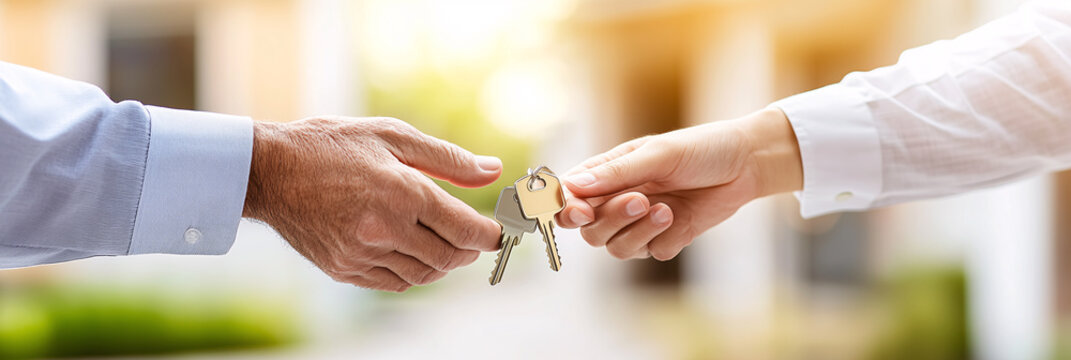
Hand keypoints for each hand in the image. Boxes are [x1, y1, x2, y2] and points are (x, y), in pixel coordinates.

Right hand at [242, 117, 502, 291]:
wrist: (269, 171)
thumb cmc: (332, 145)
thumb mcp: (393, 136)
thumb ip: (448, 159)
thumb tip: (493, 170)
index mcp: (402, 192)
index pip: (465, 229)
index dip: (490, 234)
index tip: (499, 230)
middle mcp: (384, 228)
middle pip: (450, 257)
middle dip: (470, 249)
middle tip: (474, 236)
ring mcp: (362, 254)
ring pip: (424, 274)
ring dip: (444, 263)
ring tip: (444, 242)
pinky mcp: (344, 269)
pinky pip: (394, 282)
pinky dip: (413, 272)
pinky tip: (412, 252)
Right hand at [555, 108, 801, 260]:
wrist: (746, 164)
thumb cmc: (701, 148)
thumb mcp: (658, 154)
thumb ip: (616, 173)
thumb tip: (574, 186)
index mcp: (608, 173)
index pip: (571, 196)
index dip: (568, 208)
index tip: (580, 211)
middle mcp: (618, 199)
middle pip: (590, 230)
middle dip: (611, 220)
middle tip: (639, 201)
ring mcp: (641, 222)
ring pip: (617, 248)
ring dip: (638, 233)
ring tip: (666, 211)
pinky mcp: (665, 238)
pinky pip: (652, 253)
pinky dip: (664, 239)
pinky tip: (681, 217)